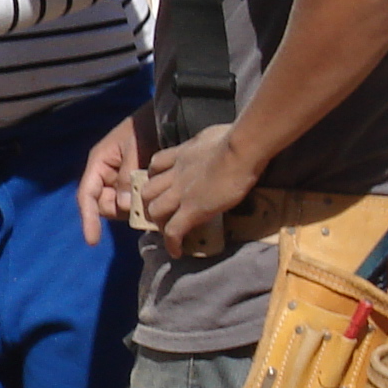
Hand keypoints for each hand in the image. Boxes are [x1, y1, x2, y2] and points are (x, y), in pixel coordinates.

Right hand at [78, 105, 155, 245]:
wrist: (162, 116)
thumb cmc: (143, 127)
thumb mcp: (134, 149)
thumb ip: (128, 176)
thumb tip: (124, 205)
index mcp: (99, 163)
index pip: (87, 196)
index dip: (88, 219)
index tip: (93, 241)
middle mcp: (105, 174)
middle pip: (103, 205)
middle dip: (118, 211)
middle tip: (141, 209)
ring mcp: (119, 179)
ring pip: (118, 205)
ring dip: (132, 209)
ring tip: (151, 203)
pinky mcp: (133, 182)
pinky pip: (132, 200)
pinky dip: (141, 204)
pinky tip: (154, 201)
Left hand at [140, 123, 261, 256]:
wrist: (239, 149)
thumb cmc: (235, 137)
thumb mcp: (211, 136)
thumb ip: (207, 144)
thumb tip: (218, 142)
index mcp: (181, 155)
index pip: (156, 165)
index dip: (156, 177)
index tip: (163, 184)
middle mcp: (175, 174)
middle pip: (148, 191)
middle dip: (151, 202)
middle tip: (163, 211)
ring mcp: (181, 193)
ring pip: (155, 211)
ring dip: (159, 222)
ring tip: (169, 230)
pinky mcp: (192, 211)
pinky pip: (174, 231)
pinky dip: (172, 243)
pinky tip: (176, 251)